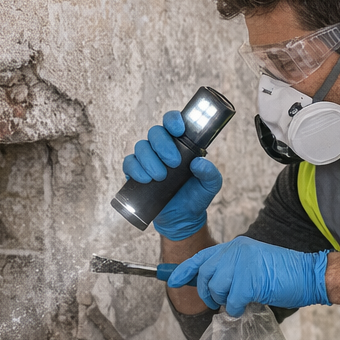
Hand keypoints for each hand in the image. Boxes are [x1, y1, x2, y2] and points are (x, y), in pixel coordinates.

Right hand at [122, 111, 221, 240]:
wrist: (182, 218)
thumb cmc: (196, 196)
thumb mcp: (211, 185)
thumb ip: (210, 173)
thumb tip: (198, 163)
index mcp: (180, 144)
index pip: (172, 122)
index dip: (173, 121)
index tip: (179, 130)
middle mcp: (162, 148)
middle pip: (155, 133)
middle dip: (163, 145)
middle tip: (174, 163)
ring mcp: (148, 160)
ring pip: (141, 147)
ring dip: (150, 160)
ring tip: (161, 177)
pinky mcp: (136, 174)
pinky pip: (129, 163)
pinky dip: (135, 169)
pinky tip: (145, 179)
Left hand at [168, 237, 329, 316]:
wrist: (310, 274)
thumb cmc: (286, 273)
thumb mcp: (254, 264)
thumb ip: (233, 270)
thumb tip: (213, 287)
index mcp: (236, 246)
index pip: (203, 257)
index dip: (184, 270)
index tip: (172, 280)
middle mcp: (236, 251)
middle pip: (206, 276)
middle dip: (209, 293)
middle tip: (220, 302)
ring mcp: (242, 265)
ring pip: (217, 289)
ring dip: (225, 301)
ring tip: (240, 301)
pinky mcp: (249, 281)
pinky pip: (232, 302)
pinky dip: (237, 309)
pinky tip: (247, 306)